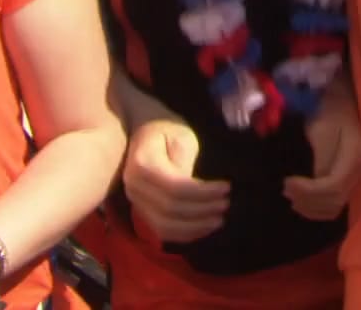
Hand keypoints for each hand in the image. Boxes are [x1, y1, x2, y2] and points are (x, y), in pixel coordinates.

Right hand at [122, 117, 229, 242]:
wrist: (140, 130)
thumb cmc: (165, 128)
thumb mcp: (181, 135)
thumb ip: (186, 161)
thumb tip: (195, 190)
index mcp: (143, 164)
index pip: (175, 188)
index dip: (203, 193)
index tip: (226, 188)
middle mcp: (134, 187)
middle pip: (170, 210)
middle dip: (202, 211)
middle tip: (225, 205)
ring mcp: (135, 200)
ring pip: (164, 225)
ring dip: (194, 227)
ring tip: (218, 220)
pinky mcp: (141, 210)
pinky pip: (161, 230)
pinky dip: (184, 234)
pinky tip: (204, 228)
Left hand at [284, 83, 360, 220]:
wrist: (343, 104)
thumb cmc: (330, 111)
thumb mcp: (321, 129)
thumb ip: (321, 158)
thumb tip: (316, 182)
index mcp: (355, 155)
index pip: (334, 186)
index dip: (308, 190)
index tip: (287, 182)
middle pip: (335, 199)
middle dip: (307, 200)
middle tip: (286, 190)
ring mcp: (358, 176)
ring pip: (336, 206)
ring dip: (311, 207)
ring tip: (291, 197)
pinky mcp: (352, 180)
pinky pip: (337, 203)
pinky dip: (319, 208)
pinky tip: (304, 203)